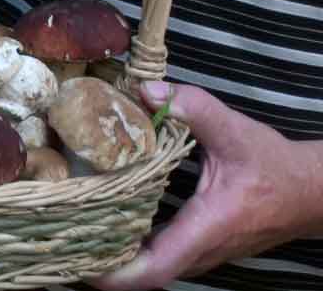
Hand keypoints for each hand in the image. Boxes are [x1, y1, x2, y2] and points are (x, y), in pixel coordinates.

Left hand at [89, 81, 322, 290]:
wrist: (311, 192)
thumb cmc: (275, 166)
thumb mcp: (235, 131)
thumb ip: (193, 108)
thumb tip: (146, 90)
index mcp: (207, 228)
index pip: (156, 269)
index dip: (116, 275)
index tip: (80, 264)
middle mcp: (201, 250)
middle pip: (145, 276)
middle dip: (103, 266)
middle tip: (63, 241)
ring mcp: (202, 253)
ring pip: (152, 270)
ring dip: (116, 260)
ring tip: (76, 234)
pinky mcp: (200, 247)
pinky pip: (161, 258)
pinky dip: (133, 250)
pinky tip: (108, 225)